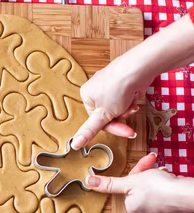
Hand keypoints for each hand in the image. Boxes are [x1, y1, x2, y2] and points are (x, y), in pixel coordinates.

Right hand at [72, 13, 193, 149]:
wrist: (137, 69)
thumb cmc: (117, 88)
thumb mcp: (102, 115)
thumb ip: (89, 130)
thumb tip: (74, 144)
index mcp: (86, 95)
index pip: (98, 120)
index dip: (113, 126)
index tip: (125, 131)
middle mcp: (96, 88)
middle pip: (109, 114)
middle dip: (121, 115)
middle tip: (127, 111)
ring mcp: (110, 84)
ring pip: (119, 107)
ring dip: (127, 107)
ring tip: (131, 101)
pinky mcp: (122, 81)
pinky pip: (125, 97)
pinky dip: (131, 99)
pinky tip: (135, 95)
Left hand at [87, 153, 193, 212]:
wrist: (187, 195)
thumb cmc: (160, 188)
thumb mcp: (131, 181)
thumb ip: (110, 183)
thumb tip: (89, 182)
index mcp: (131, 208)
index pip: (130, 185)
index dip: (139, 171)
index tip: (148, 161)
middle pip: (142, 188)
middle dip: (149, 174)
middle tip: (159, 167)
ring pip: (155, 191)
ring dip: (160, 179)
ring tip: (167, 175)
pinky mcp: (173, 212)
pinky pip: (167, 196)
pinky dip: (169, 187)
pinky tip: (174, 183)